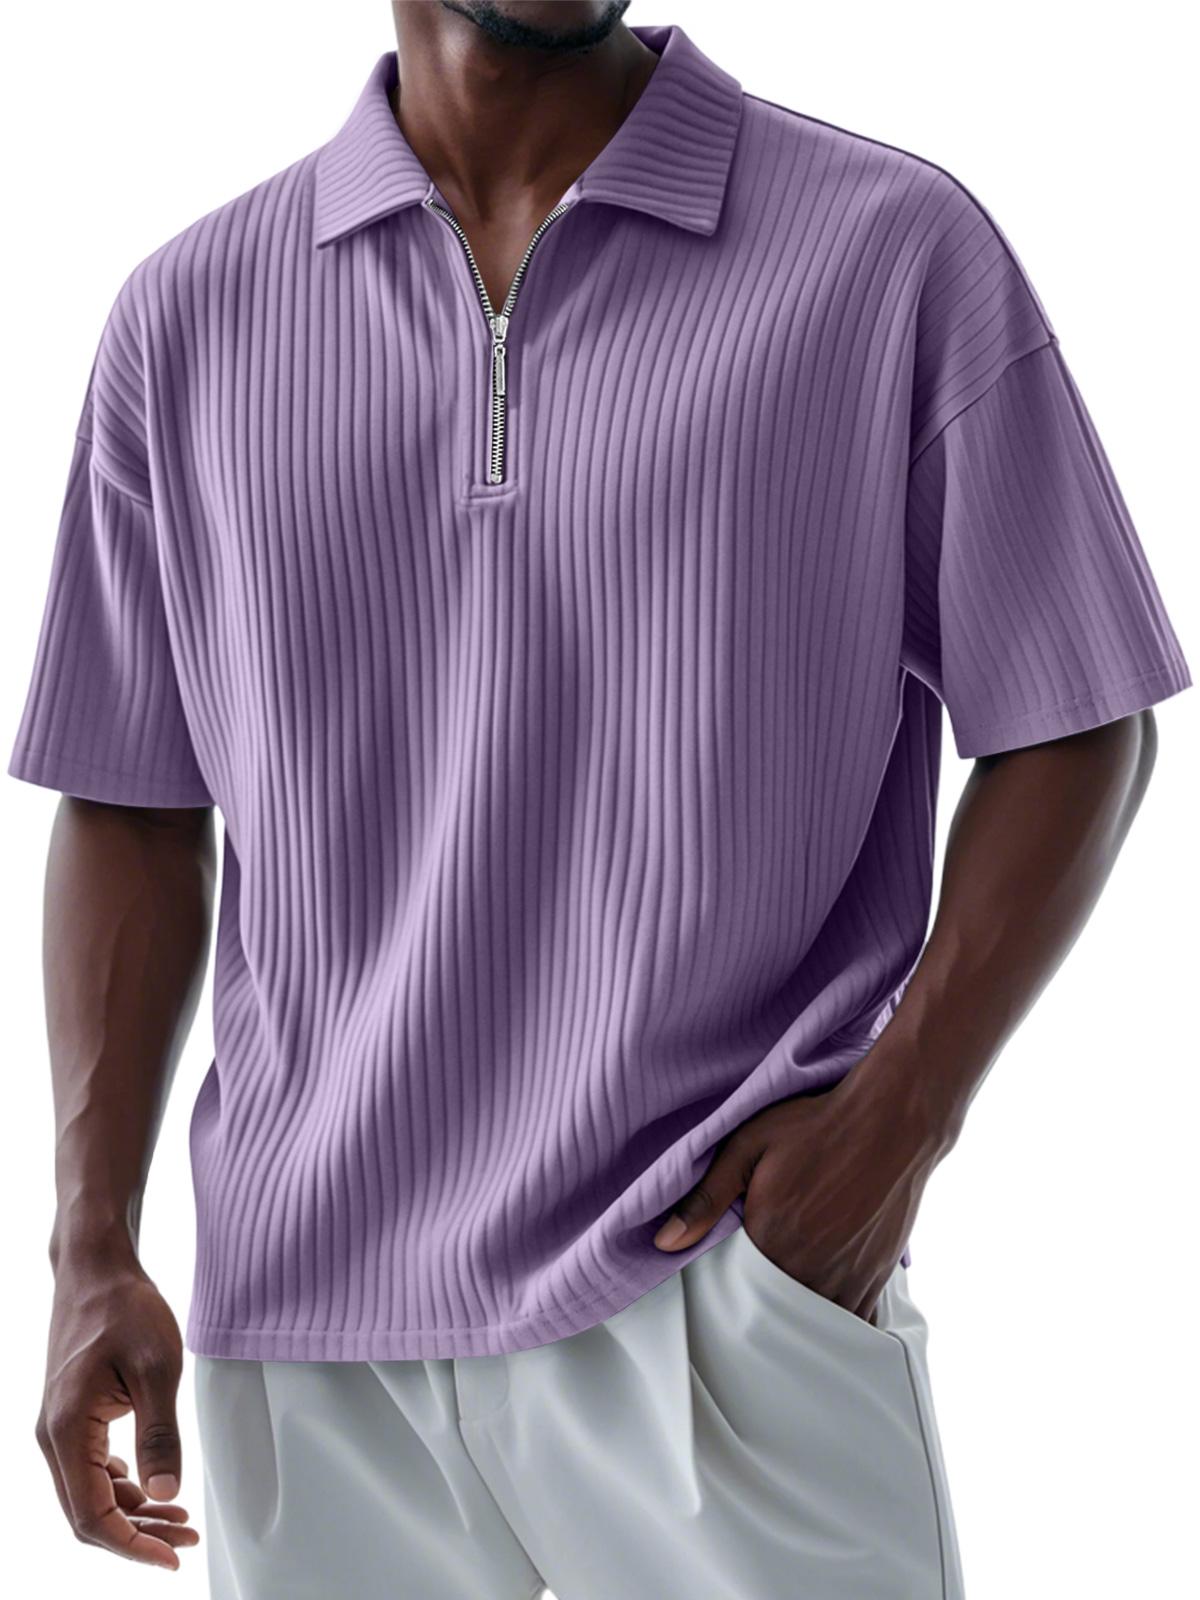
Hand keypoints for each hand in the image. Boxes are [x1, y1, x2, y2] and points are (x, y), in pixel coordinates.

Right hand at [36, 1241, 199, 1568]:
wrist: (96, 1269)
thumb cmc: (125, 1307)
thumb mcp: (158, 1366)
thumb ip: (161, 1433)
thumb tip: (167, 1493)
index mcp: (66, 1429)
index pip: (91, 1515)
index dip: (131, 1546)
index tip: (172, 1557)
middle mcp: (53, 1436)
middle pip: (88, 1512)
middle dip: (137, 1534)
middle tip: (186, 1538)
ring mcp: (59, 1427)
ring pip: (89, 1493)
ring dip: (132, 1512)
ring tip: (180, 1517)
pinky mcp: (72, 1416)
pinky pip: (90, 1470)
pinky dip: (123, 1486)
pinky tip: (156, 1486)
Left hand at [652, 1050, 947, 1324]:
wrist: (891, 1120)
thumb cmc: (815, 1126)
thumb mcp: (748, 1147)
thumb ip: (705, 1199)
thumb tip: (663, 1244)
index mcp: (771, 1240)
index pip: (735, 1295)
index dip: (724, 1296)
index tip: (717, 1292)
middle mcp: (810, 1268)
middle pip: (775, 1316)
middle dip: (759, 1317)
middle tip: (746, 1307)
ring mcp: (848, 1276)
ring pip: (815, 1324)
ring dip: (797, 1325)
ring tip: (781, 1318)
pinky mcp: (877, 1275)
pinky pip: (856, 1322)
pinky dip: (838, 1325)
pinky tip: (824, 1315)